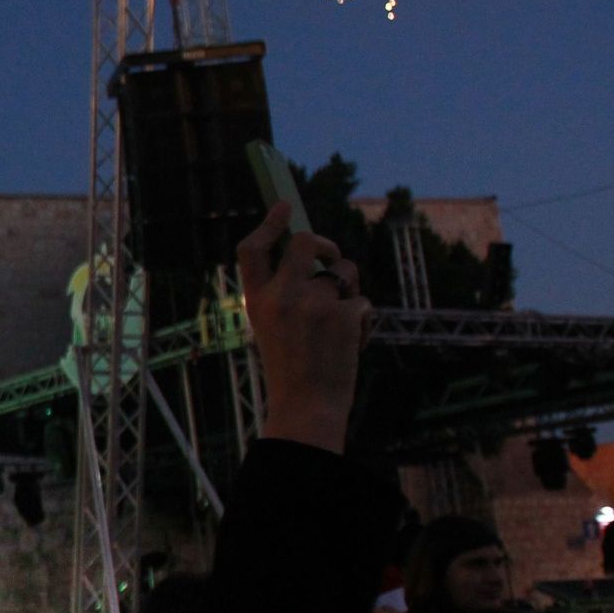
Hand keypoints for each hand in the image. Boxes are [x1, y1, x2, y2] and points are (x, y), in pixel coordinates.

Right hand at [237, 203, 368, 453]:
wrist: (307, 406)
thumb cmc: (290, 369)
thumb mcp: (270, 327)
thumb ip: (283, 294)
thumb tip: (313, 260)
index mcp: (256, 301)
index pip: (251, 249)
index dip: (269, 223)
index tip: (284, 207)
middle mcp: (282, 296)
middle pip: (304, 242)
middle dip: (323, 243)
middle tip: (329, 256)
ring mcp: (313, 303)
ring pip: (343, 272)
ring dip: (348, 288)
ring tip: (340, 320)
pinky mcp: (343, 314)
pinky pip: (360, 300)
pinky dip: (362, 319)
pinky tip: (351, 343)